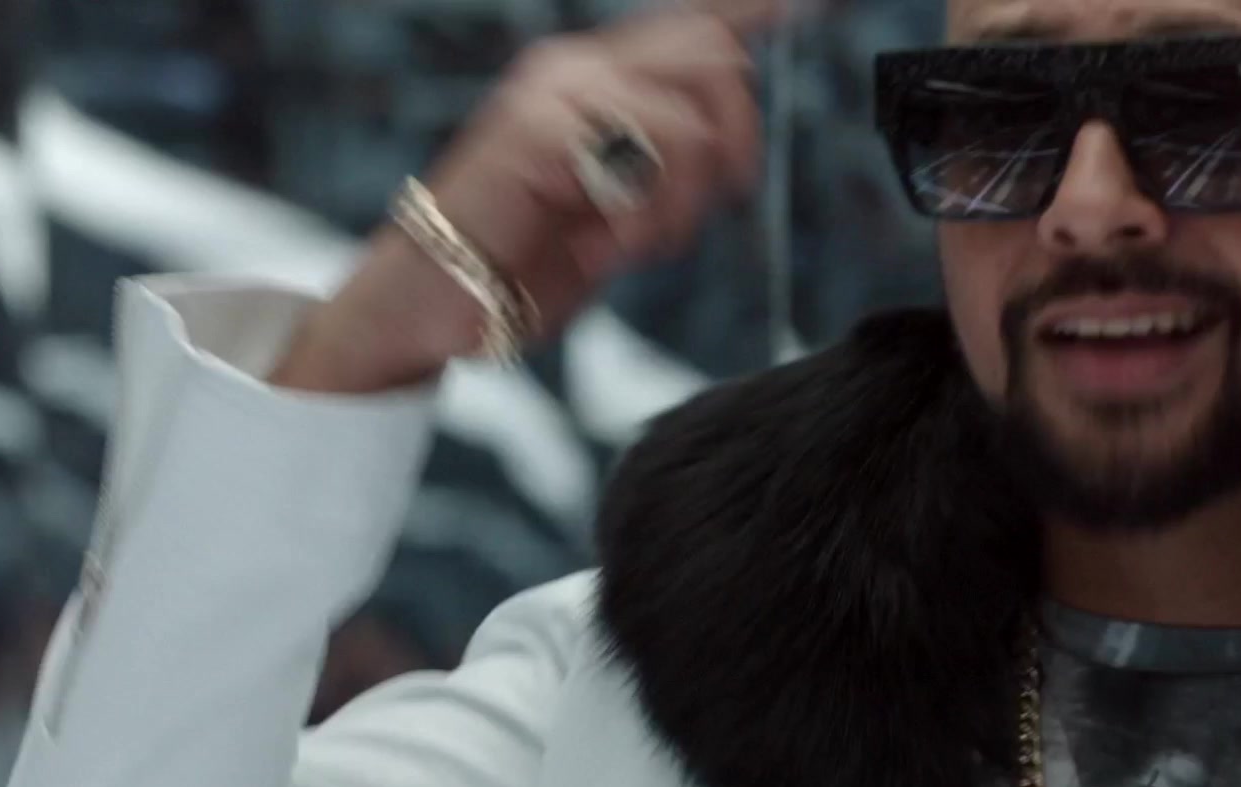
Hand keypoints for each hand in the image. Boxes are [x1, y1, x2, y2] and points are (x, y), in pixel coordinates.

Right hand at [274, 0, 779, 392]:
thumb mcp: (618, 211)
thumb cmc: (521, 262)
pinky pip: (649, 154)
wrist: (433, 303)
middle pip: (712, 56)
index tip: (807, 1)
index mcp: (597, 79)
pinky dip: (649, 215)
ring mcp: (555, 92)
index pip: (694, 25)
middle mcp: (576, 68)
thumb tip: (730, 142)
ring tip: (636, 243)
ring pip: (692, 117)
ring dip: (684, 201)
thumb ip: (668, 168)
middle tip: (700, 210)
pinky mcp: (539, 129)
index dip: (755, 10)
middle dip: (735, 140)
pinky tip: (608, 245)